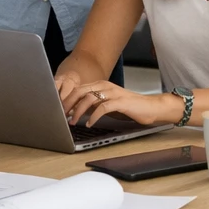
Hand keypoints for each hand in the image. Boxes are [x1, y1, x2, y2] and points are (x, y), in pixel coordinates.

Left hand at [55, 76, 179, 128]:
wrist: (150, 107)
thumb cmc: (129, 107)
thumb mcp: (107, 104)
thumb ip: (93, 104)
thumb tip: (75, 110)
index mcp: (100, 85)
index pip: (78, 89)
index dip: (66, 98)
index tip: (57, 108)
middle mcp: (105, 86)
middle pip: (80, 91)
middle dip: (68, 103)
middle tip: (60, 115)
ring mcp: (113, 93)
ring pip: (89, 98)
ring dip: (78, 111)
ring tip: (72, 121)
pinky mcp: (120, 102)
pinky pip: (102, 107)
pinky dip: (93, 116)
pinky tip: (89, 123)